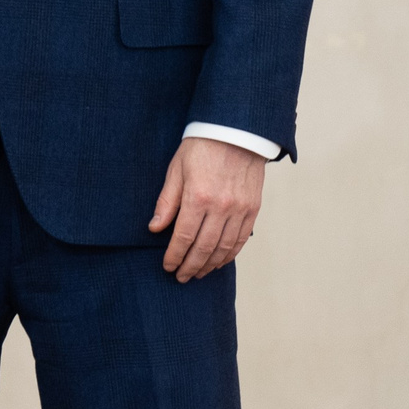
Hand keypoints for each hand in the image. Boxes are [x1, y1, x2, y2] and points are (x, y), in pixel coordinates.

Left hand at [149, 136, 266, 281]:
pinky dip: (230, 254)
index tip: (168, 266)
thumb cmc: (201, 147)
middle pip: (204, 247)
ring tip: (198, 273)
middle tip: (181, 277)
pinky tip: (219, 261)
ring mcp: (240, 209)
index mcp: (198, 196)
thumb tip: (155, 228)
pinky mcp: (253, 208)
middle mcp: (221, 206)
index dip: (175, 255)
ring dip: (210, 264)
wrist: (236, 131)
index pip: (183, 236)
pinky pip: (241, 239)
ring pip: (224, 247)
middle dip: (191, 266)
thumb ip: (166, 201)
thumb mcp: (176, 169)